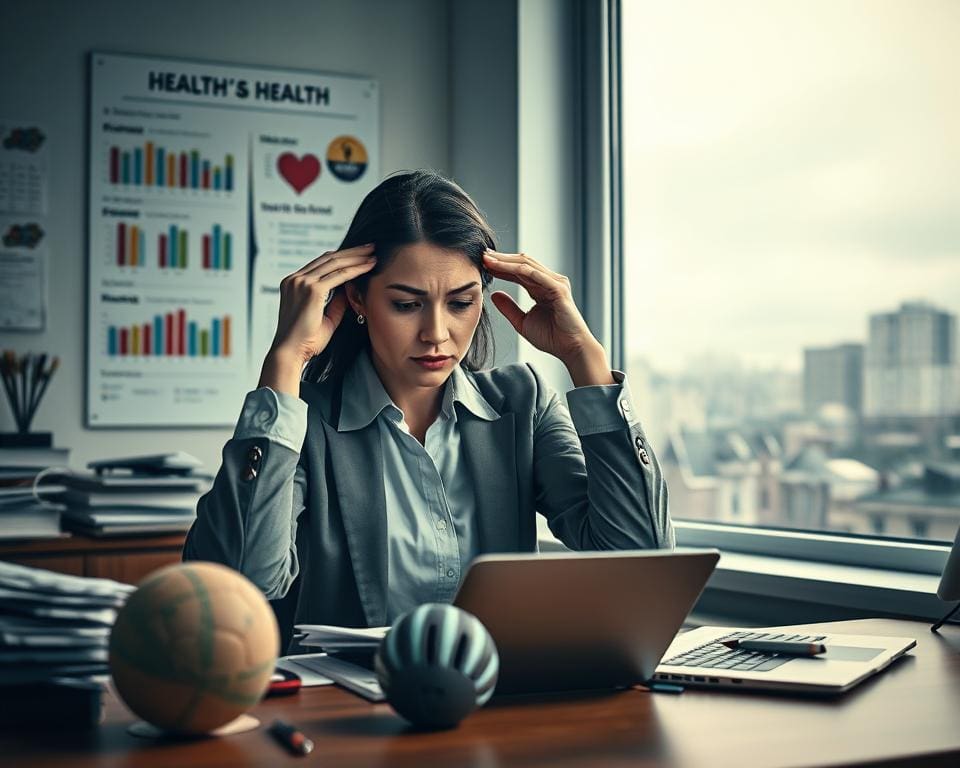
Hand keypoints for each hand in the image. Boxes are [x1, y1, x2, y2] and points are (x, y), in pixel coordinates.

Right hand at [269, 243, 376, 363]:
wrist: (291, 353)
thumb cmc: (306, 341)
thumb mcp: (325, 318)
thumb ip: (336, 303)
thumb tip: (349, 291)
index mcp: (293, 283)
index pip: (320, 264)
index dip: (341, 258)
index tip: (358, 256)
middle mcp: (295, 279)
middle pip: (328, 258)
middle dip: (352, 252)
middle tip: (370, 247)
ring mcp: (302, 282)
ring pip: (335, 263)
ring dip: (356, 257)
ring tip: (373, 253)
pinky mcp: (312, 290)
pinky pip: (339, 275)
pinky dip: (355, 269)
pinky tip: (368, 266)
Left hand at [482, 249, 599, 364]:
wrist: (570, 349)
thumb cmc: (552, 338)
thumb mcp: (522, 322)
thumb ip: (509, 308)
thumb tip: (494, 294)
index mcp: (541, 288)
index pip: (518, 271)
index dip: (500, 266)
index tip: (482, 264)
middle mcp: (548, 281)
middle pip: (521, 263)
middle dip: (501, 258)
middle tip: (482, 255)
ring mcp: (555, 283)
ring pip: (526, 264)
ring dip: (505, 260)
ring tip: (487, 258)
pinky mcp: (558, 288)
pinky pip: (533, 274)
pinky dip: (516, 269)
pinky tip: (501, 266)